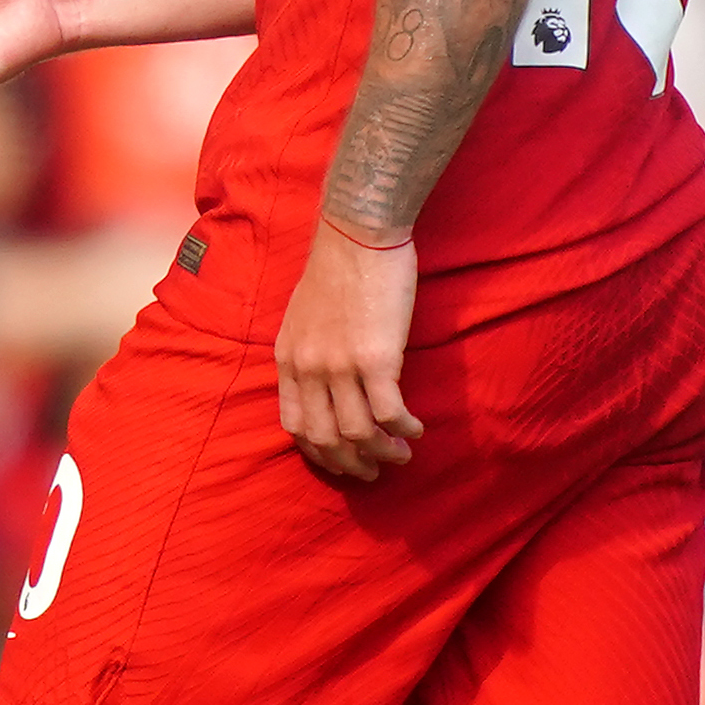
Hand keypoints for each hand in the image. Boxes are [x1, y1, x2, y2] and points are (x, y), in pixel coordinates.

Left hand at [274, 221, 422, 482]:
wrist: (358, 233)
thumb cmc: (337, 268)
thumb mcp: (303, 316)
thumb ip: (309, 352)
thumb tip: (326, 385)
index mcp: (288, 358)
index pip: (295, 425)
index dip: (319, 453)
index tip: (342, 461)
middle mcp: (309, 367)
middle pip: (326, 439)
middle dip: (352, 464)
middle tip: (375, 471)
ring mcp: (341, 365)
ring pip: (359, 434)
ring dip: (383, 453)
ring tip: (401, 453)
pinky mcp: (377, 358)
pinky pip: (390, 414)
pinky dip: (404, 430)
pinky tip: (416, 429)